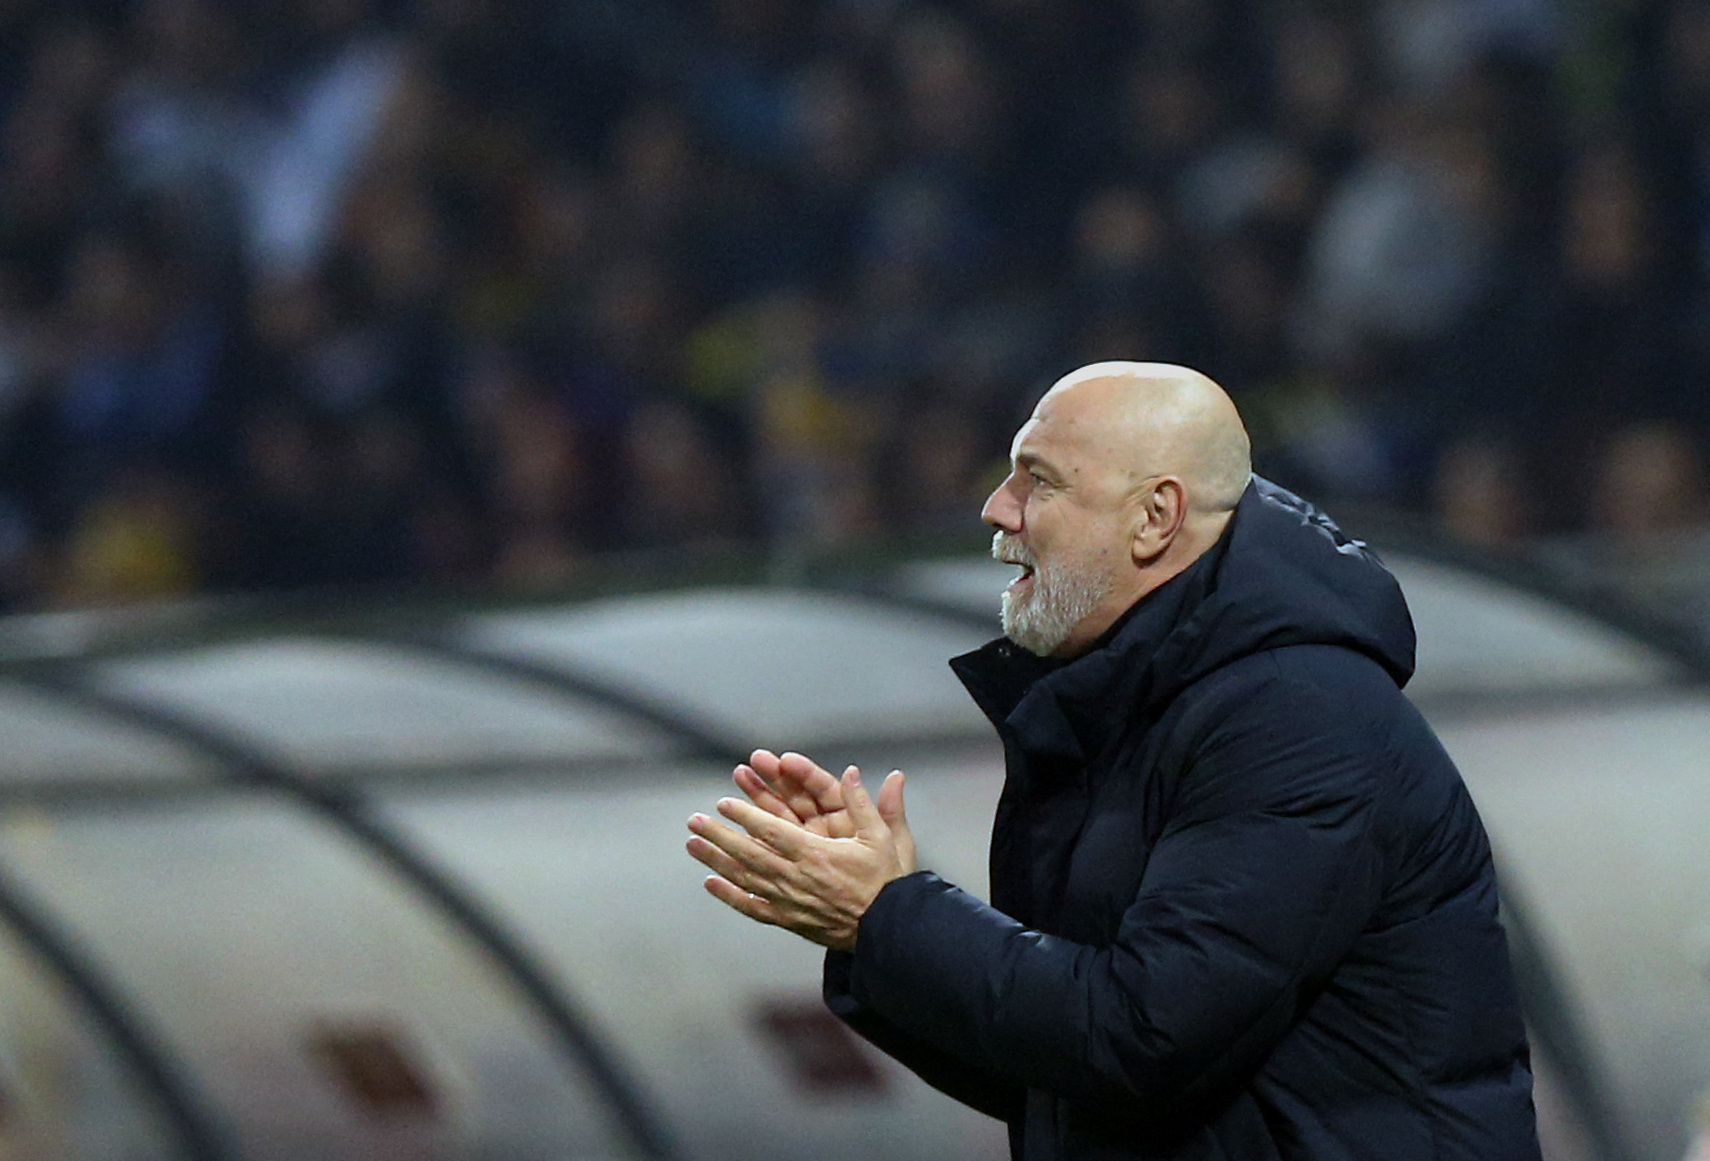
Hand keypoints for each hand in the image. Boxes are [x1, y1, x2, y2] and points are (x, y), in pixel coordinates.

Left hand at [687, 766, 916, 950]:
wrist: (890, 931)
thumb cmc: (888, 882)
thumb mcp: (884, 838)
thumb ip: (864, 804)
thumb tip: (852, 771)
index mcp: (816, 854)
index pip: (772, 831)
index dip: (745, 815)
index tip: (724, 803)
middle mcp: (796, 878)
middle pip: (749, 853)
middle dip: (719, 835)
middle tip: (693, 821)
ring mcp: (789, 901)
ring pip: (745, 878)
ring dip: (716, 860)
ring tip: (692, 845)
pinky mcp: (789, 920)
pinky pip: (754, 907)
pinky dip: (730, 896)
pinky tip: (710, 883)